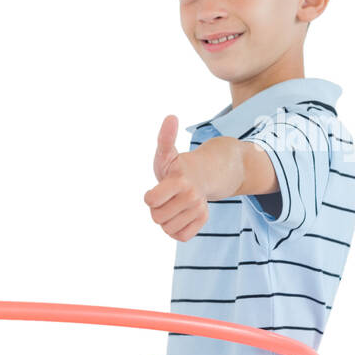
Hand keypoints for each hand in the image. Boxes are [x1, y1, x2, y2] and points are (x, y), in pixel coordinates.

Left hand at [143, 114, 209, 241]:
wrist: (204, 176)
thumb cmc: (178, 167)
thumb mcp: (166, 153)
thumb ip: (165, 137)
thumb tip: (171, 117)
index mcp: (179, 180)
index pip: (150, 201)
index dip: (150, 197)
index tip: (157, 189)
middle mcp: (191, 195)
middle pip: (157, 217)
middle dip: (157, 209)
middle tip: (166, 198)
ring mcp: (198, 209)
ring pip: (168, 229)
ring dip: (166, 220)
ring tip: (173, 205)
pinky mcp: (203, 220)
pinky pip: (181, 237)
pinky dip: (176, 230)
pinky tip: (180, 216)